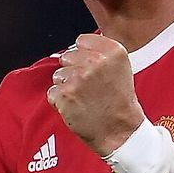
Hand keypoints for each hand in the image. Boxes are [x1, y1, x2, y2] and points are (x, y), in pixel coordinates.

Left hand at [47, 34, 146, 156]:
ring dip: (66, 87)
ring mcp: (79, 78)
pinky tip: (77, 107)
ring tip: (84, 99)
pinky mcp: (66, 94)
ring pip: (58, 75)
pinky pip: (53, 92)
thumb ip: (101, 53)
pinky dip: (61, 102)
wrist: (120, 131)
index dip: (83, 56)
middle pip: (67, 57)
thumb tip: (77, 47)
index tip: (92, 69)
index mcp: (112, 52)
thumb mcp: (120, 68)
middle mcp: (96, 61)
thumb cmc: (119, 102)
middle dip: (73, 71)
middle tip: (89, 87)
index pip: (81, 41)